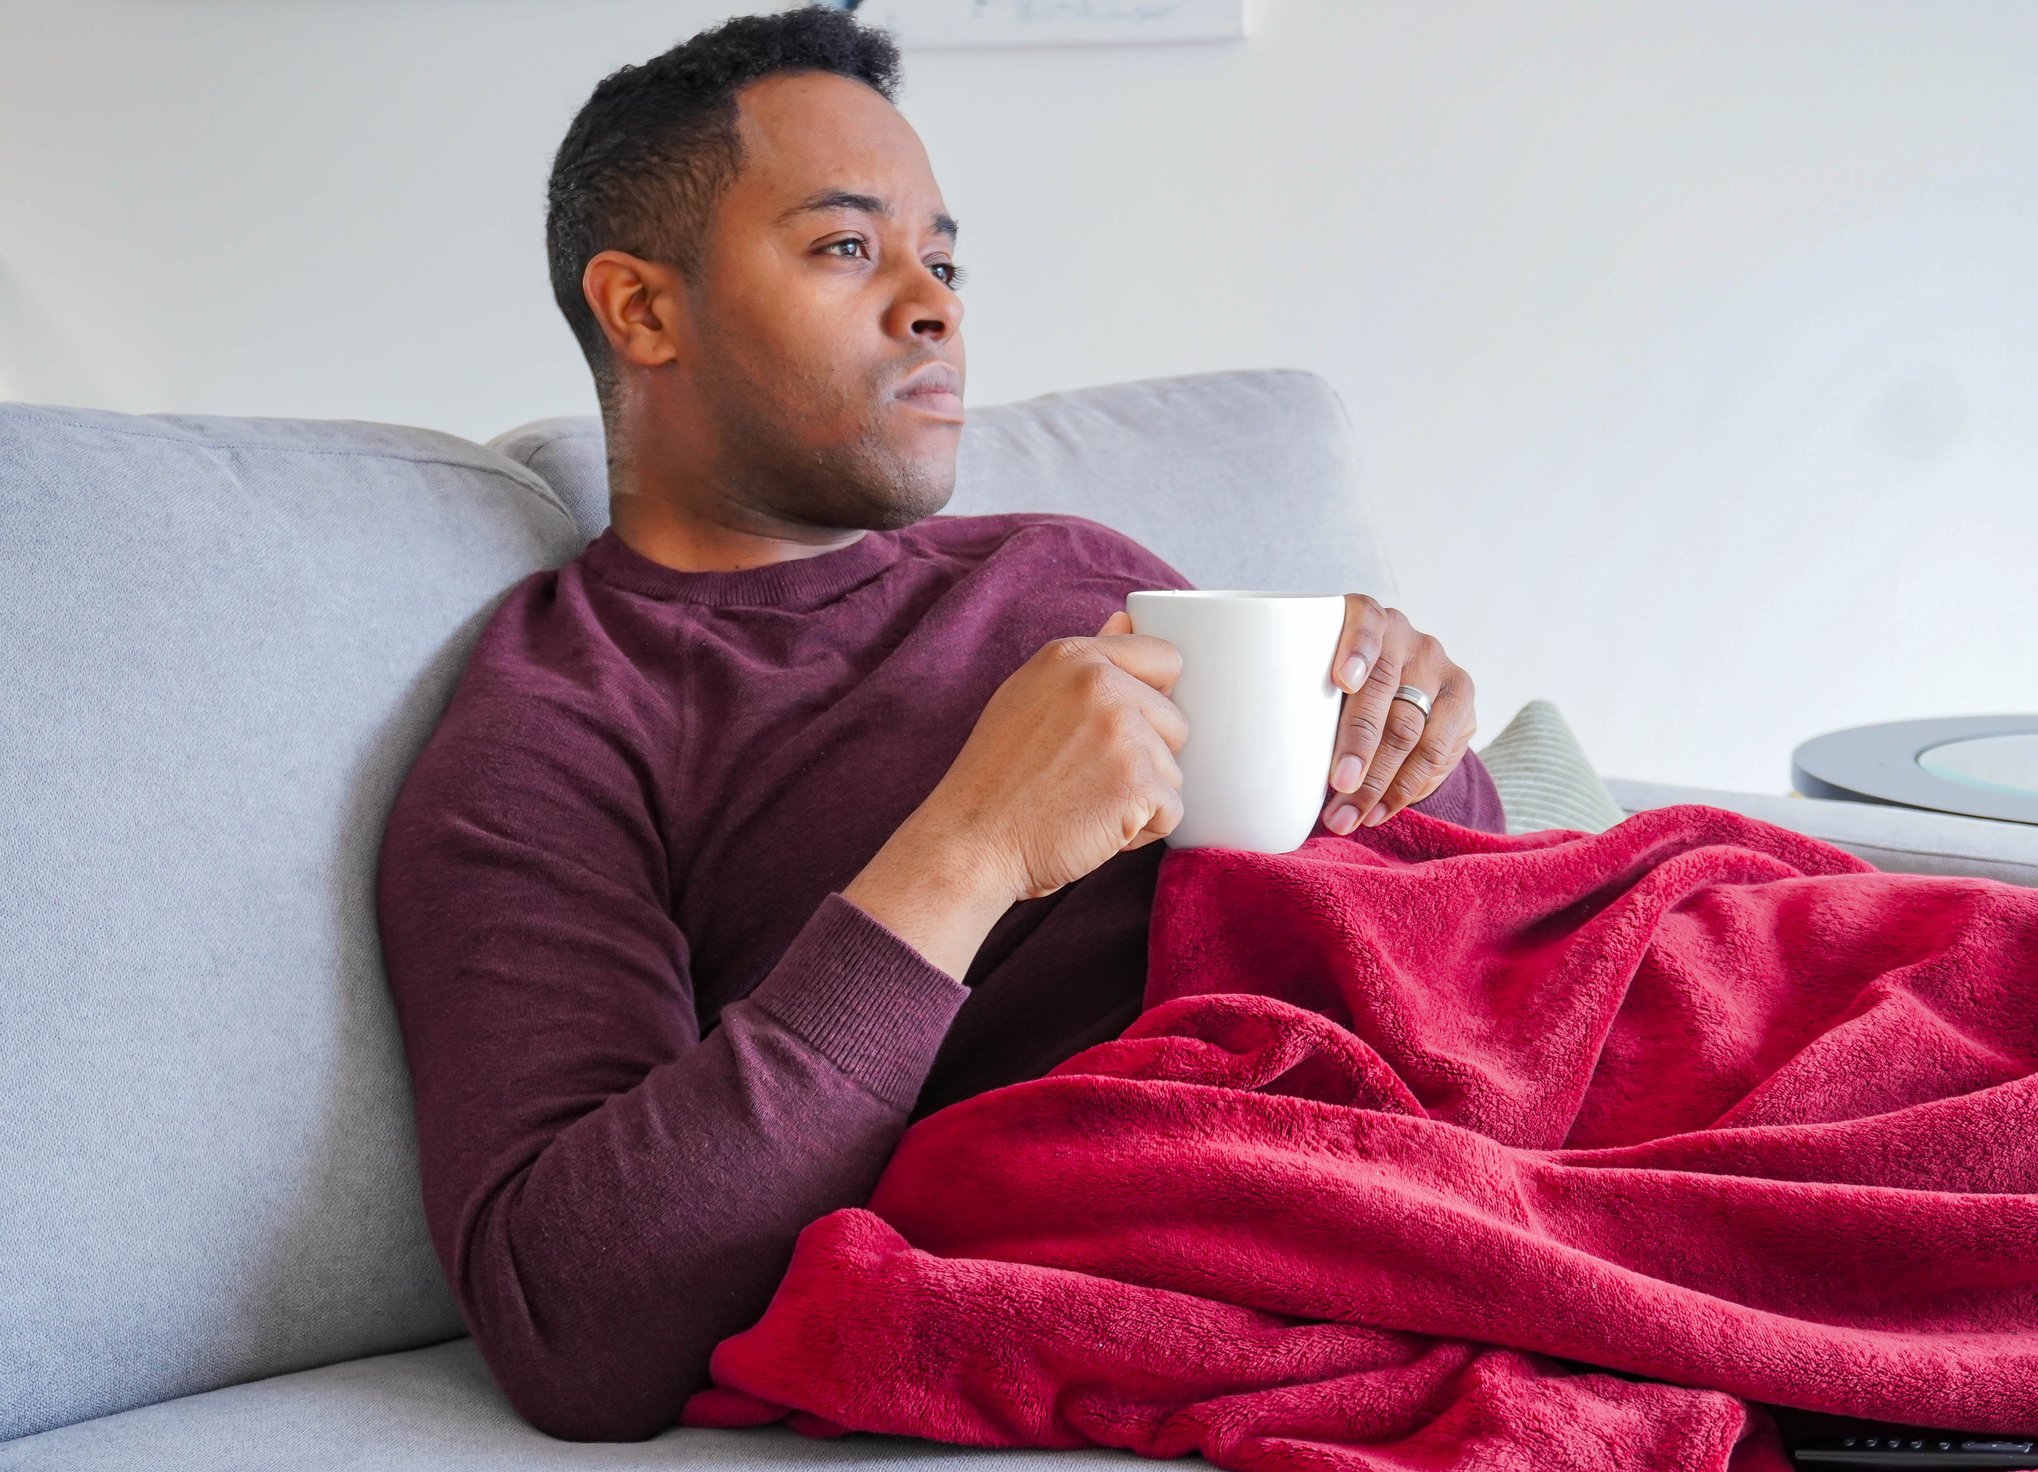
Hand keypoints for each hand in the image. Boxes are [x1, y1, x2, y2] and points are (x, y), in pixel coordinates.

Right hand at [911, 608, 1187, 904]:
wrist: (972, 843)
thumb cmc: (996, 781)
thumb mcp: (1029, 697)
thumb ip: (1085, 661)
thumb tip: (1128, 618)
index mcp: (1073, 656)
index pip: (1164, 658)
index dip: (1152, 699)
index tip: (1115, 731)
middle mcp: (1100, 683)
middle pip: (1176, 720)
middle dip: (1146, 757)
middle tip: (1088, 778)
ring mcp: (1123, 731)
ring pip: (1174, 769)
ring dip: (1141, 797)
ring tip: (1087, 804)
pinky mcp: (1139, 781)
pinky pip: (1172, 810)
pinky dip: (1141, 830)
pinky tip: (1096, 827)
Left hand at [1319, 595, 1476, 832]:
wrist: (1403, 686)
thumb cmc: (1337, 689)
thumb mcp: (1320, 676)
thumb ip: (1304, 696)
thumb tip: (1261, 759)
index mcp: (1365, 618)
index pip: (1364, 622)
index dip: (1355, 650)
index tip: (1342, 681)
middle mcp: (1405, 637)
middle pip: (1384, 691)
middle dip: (1360, 746)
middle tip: (1338, 786)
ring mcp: (1438, 667)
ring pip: (1411, 730)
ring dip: (1378, 782)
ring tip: (1348, 817)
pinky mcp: (1461, 700)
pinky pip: (1437, 752)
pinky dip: (1404, 790)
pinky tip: (1379, 811)